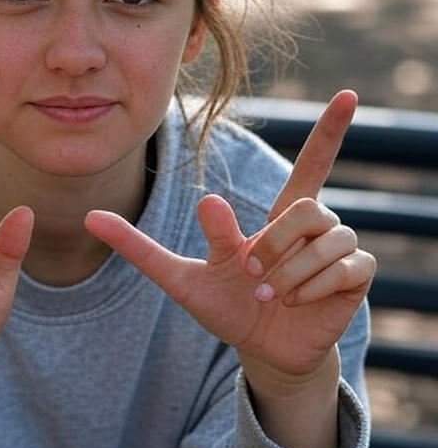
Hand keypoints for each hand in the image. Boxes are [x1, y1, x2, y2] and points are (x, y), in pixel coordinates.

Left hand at [85, 91, 375, 389]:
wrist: (262, 352)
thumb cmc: (227, 309)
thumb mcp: (182, 279)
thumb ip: (142, 249)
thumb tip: (91, 216)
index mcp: (280, 217)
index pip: (313, 164)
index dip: (329, 131)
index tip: (347, 95)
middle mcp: (316, 226)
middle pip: (305, 208)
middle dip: (273, 244)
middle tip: (251, 275)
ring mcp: (340, 250)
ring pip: (326, 238)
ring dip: (287, 274)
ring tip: (270, 295)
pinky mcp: (356, 277)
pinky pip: (342, 268)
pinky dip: (309, 289)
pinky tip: (295, 303)